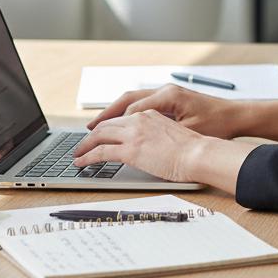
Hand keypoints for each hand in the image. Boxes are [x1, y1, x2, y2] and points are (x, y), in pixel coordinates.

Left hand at [74, 110, 206, 182]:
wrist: (200, 154)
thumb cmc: (193, 149)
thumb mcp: (172, 134)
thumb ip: (156, 135)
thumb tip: (148, 146)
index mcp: (151, 114)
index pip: (121, 117)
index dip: (107, 125)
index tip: (99, 133)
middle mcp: (140, 119)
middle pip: (107, 123)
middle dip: (91, 134)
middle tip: (83, 143)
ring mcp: (134, 134)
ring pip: (99, 135)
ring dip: (85, 145)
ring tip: (77, 154)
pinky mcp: (130, 150)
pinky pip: (100, 152)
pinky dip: (87, 157)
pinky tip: (81, 163)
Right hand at [87, 83, 238, 137]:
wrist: (236, 116)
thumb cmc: (217, 124)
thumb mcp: (186, 132)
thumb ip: (160, 132)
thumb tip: (135, 136)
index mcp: (168, 96)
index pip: (132, 110)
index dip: (114, 125)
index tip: (98, 137)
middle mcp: (165, 91)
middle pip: (127, 100)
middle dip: (107, 115)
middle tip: (89, 129)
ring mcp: (168, 95)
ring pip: (133, 101)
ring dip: (115, 113)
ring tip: (98, 126)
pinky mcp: (171, 101)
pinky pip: (143, 104)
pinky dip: (128, 113)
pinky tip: (121, 125)